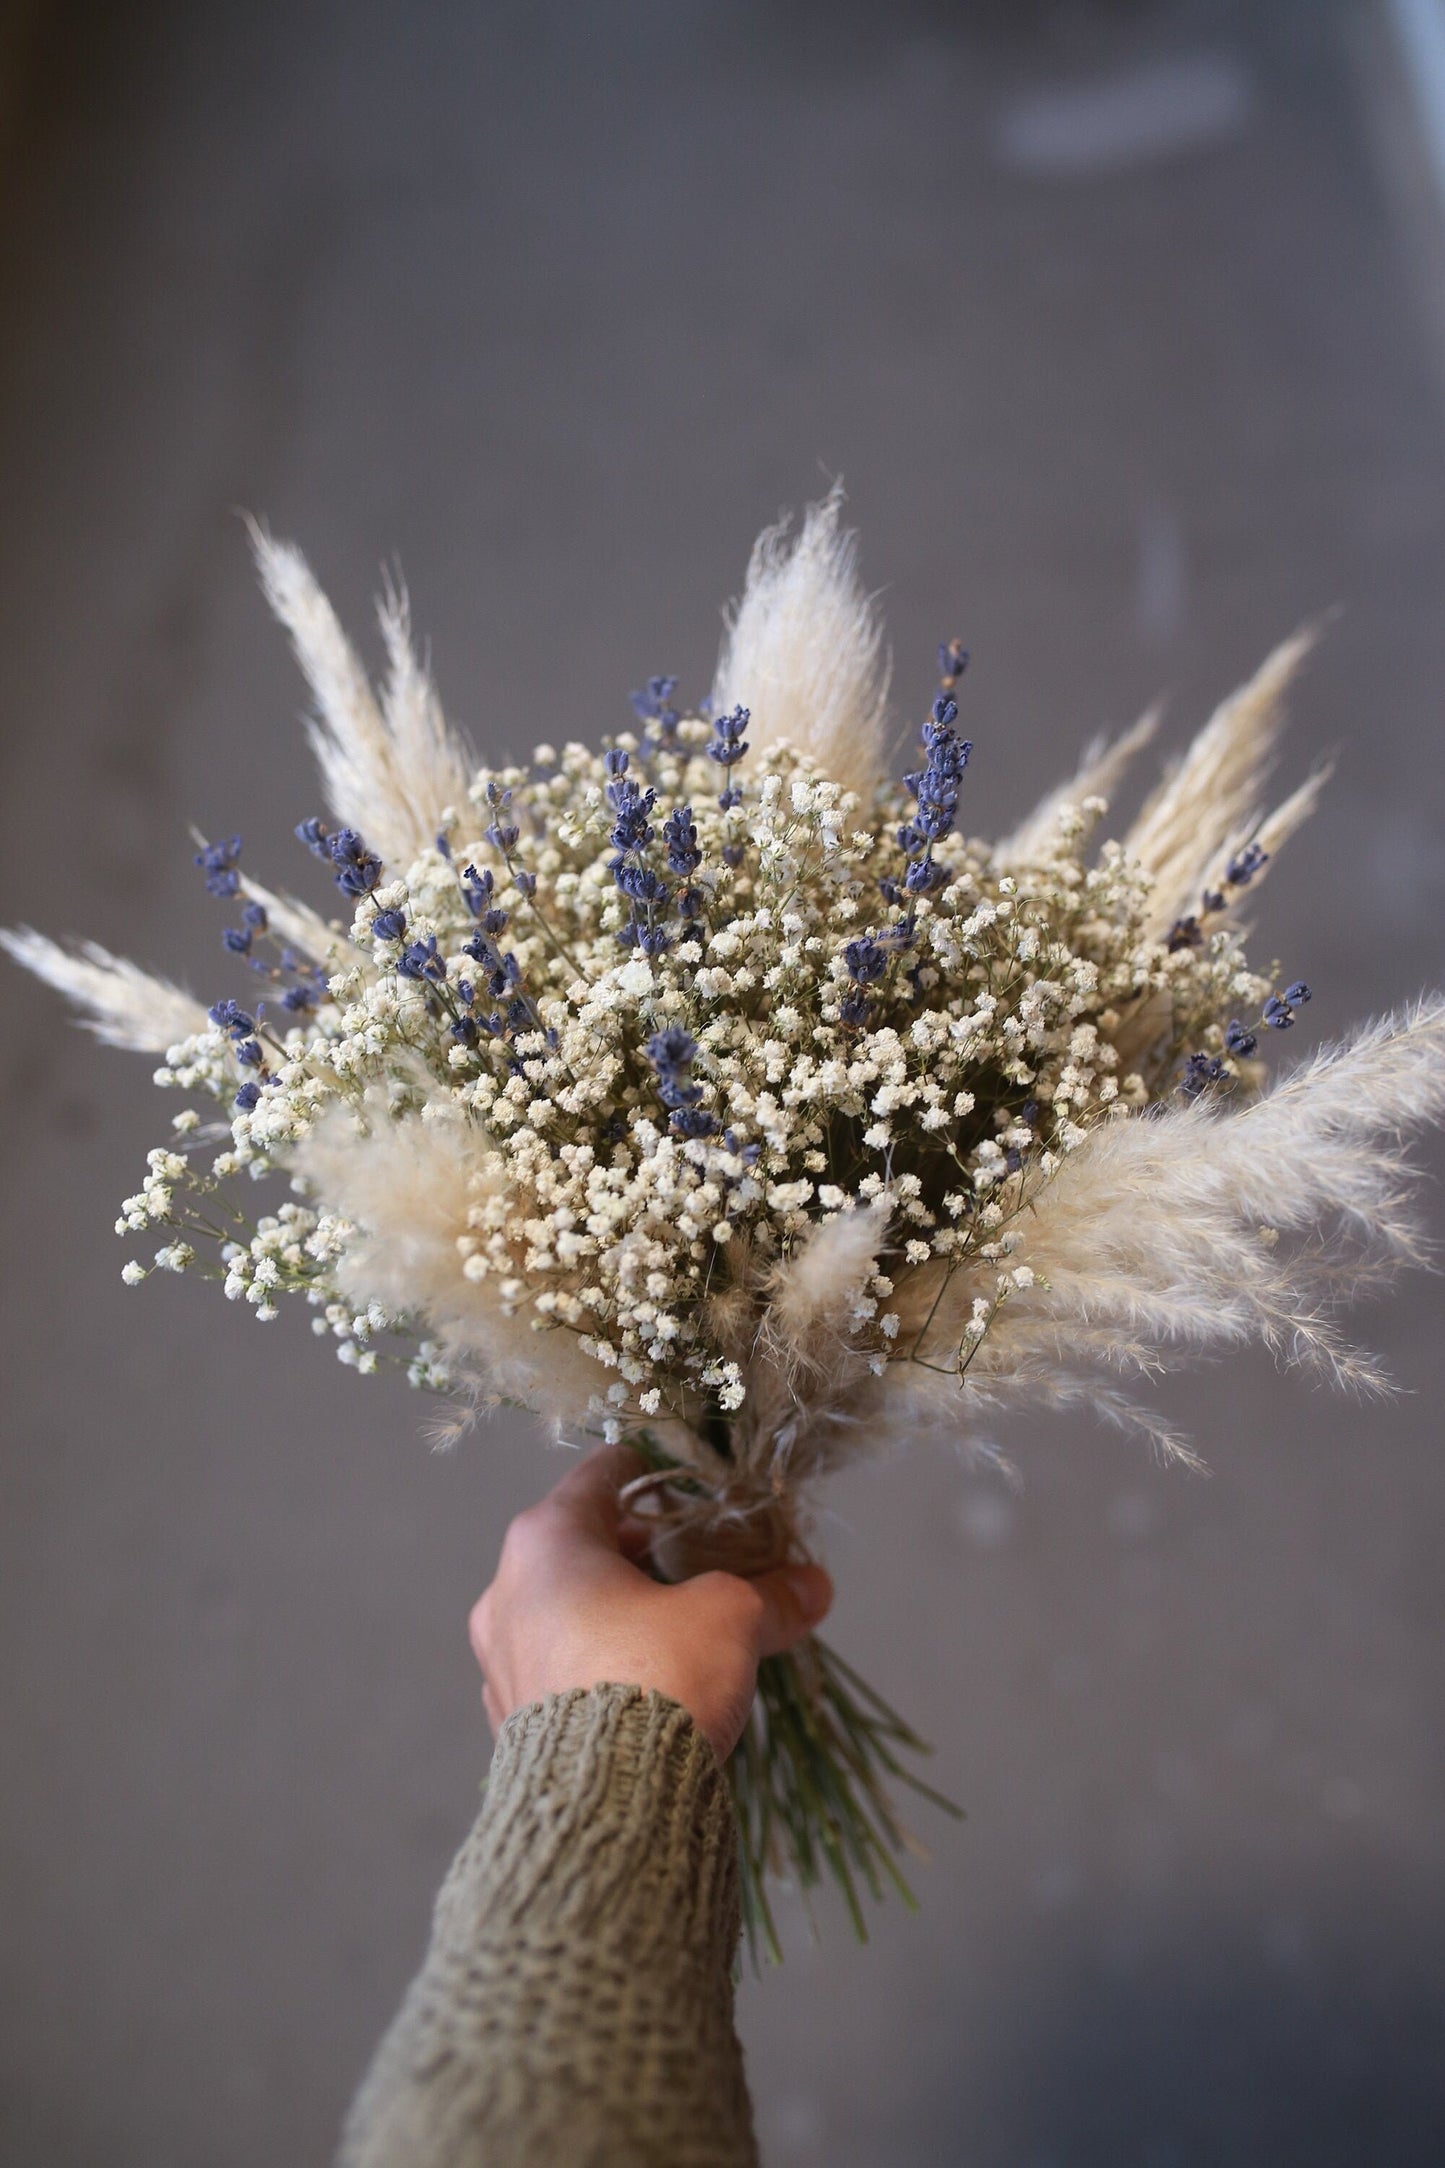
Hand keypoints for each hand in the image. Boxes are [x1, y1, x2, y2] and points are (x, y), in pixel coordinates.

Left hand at [468, 1442, 832, 1762]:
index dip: (659, 1474)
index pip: (603, 1472)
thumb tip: (814, 1587)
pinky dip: (603, 1666)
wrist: (605, 1808)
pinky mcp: (510, 1724)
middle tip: (705, 1568)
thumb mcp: (730, 1617)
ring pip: (570, 1612)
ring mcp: (500, 1662)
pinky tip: (651, 1688)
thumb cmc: (656, 1676)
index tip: (699, 1491)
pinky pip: (563, 1672)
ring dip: (624, 1612)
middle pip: (585, 1544)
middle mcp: (507, 1591)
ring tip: (685, 1632)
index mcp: (545, 1540)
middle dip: (648, 1554)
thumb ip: (770, 1593)